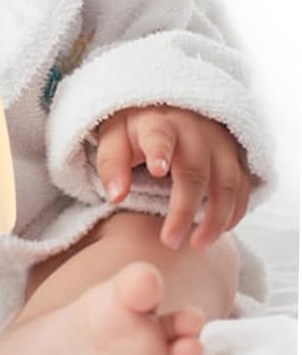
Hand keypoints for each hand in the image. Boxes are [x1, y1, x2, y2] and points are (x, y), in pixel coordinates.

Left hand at [94, 106, 250, 249]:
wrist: (167, 110)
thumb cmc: (135, 131)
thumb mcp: (114, 138)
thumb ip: (112, 164)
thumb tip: (116, 197)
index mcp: (158, 123)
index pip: (159, 136)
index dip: (159, 152)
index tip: (156, 170)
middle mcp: (194, 131)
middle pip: (194, 171)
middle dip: (184, 209)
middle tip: (170, 241)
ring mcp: (220, 143)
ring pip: (227, 182)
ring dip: (215, 218)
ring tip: (197, 244)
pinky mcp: (236, 156)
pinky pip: (243, 186)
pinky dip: (235, 211)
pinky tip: (220, 231)